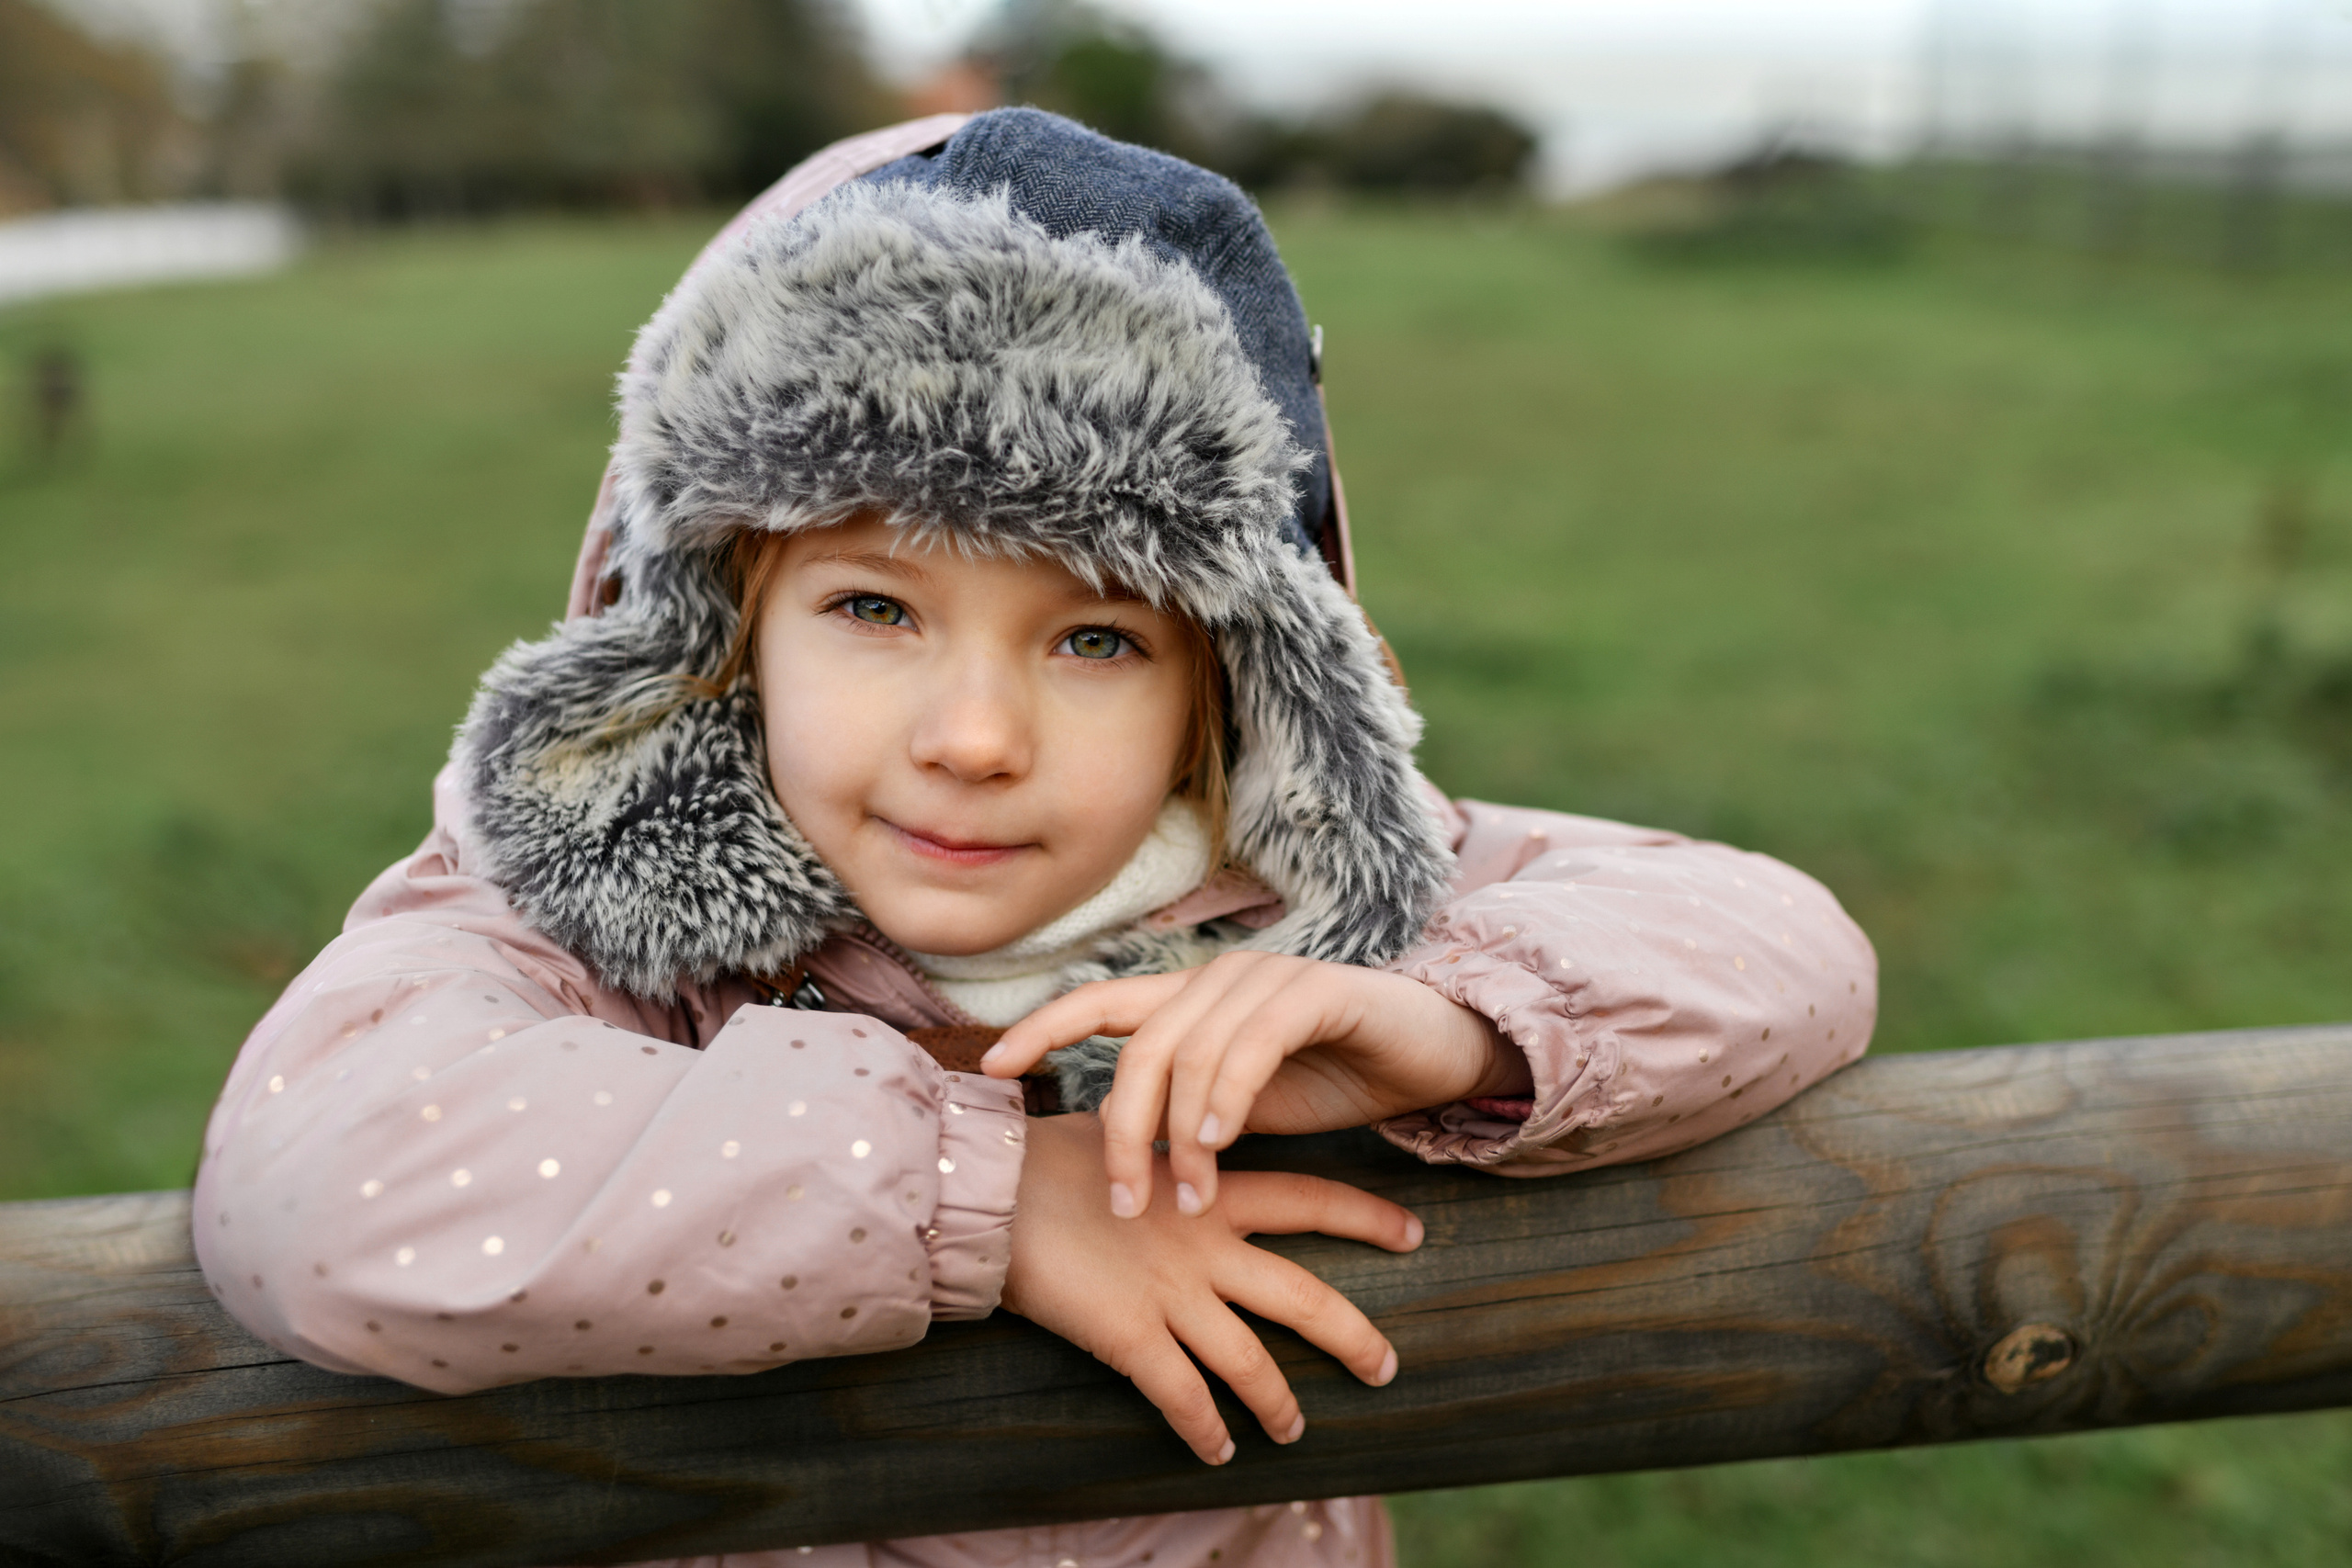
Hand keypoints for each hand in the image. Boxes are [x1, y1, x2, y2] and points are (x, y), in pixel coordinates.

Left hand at [985, 954, 1531, 1217]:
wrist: (1431, 1055)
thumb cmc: (1334, 1079)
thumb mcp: (1243, 1110)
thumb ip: (1185, 1119)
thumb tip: (1128, 1162)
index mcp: (1191, 999)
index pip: (1099, 1002)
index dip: (1041, 1028)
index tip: (992, 1066)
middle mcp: (1218, 978)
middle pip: (1137, 1047)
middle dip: (1118, 1131)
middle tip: (1122, 1202)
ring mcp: (1266, 978)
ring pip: (1188, 1054)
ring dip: (1179, 1137)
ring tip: (1185, 1199)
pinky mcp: (1315, 992)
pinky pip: (1249, 1046)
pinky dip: (1226, 1101)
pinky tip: (1220, 1147)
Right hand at [1001, 1112, 1420, 1463]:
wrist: (991, 1187)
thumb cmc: (1042, 1155)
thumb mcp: (1122, 1139)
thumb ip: (1160, 1158)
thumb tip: (1169, 1154)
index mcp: (1209, 1189)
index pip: (1309, 1197)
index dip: (1364, 1217)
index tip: (1413, 1233)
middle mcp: (1204, 1243)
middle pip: (1303, 1297)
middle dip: (1352, 1336)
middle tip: (1387, 1367)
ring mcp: (1170, 1293)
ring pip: (1250, 1361)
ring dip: (1279, 1403)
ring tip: (1296, 1429)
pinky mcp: (1129, 1334)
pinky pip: (1181, 1397)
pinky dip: (1205, 1430)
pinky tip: (1218, 1452)